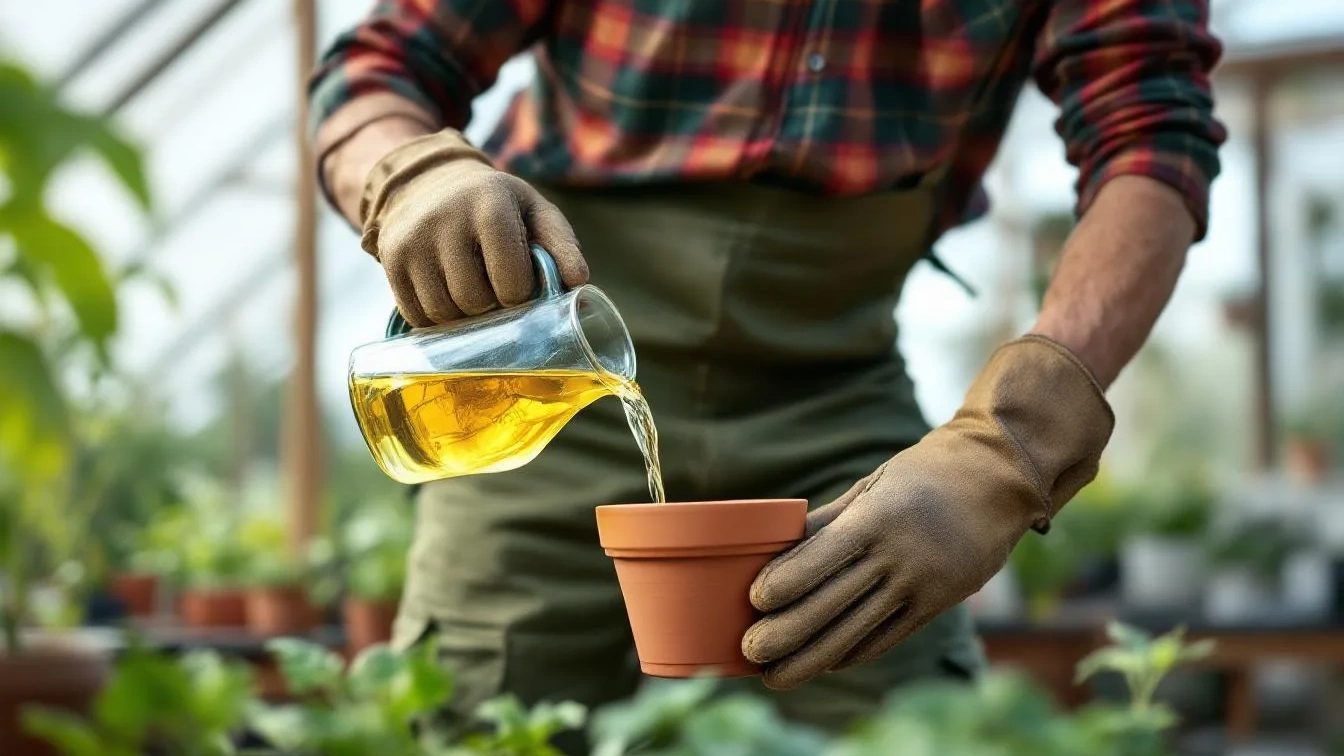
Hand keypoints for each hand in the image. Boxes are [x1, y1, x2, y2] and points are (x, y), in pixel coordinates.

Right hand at [359, 130, 586, 326]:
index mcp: (490, 206)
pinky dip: (436, 318)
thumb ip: (561, 245)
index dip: (521, 295)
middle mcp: (445, 220)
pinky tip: (448, 297)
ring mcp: (412, 241)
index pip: (511, 284)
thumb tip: (578, 283)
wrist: (430, 182)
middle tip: (494, 290)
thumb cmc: (495, 205)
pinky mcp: (390, 260)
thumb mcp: (535, 212)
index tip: (519, 282)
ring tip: (472, 292)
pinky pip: (416, 315)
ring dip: (464, 316)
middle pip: (474, 301)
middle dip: (491, 306)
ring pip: (443, 313)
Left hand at [742, 335, 1113, 689]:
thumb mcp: (874, 484)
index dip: (785, 583)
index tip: (754, 601)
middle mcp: (898, 556)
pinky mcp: (939, 603)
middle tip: (750, 652)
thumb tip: (778, 547)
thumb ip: (829, 519)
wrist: (1000, 479)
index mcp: (876, 518)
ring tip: (777, 674)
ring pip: (857, 631)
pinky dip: (854, 653)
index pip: (820, 558)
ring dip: (812, 658)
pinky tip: (826, 663)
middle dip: (787, 634)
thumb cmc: (925, 473)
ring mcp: (922, 584)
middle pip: (832, 604)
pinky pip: (888, 637)